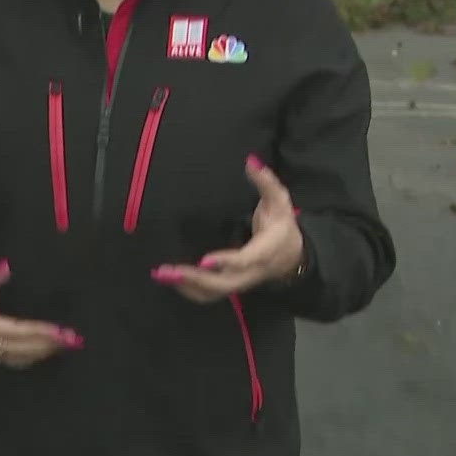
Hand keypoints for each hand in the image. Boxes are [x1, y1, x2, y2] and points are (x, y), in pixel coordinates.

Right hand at [0, 261, 82, 368]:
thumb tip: (6, 268)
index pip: (15, 331)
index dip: (38, 332)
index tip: (60, 331)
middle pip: (21, 348)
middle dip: (47, 344)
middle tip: (73, 339)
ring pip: (19, 357)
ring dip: (43, 352)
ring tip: (66, 345)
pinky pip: (14, 360)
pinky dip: (33, 357)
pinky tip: (48, 351)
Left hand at [152, 155, 303, 302]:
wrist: (293, 257)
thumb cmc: (282, 225)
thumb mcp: (280, 201)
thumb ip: (266, 181)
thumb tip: (250, 160)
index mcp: (265, 250)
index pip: (246, 260)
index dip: (226, 262)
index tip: (204, 261)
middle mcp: (252, 272)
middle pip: (223, 284)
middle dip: (195, 279)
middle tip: (168, 270)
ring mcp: (241, 282)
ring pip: (214, 293)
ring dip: (187, 287)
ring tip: (162, 274)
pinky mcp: (232, 285)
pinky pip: (210, 294)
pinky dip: (189, 290)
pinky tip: (171, 279)